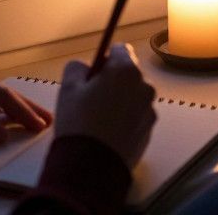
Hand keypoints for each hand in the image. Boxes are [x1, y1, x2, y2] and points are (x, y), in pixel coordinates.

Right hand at [53, 43, 156, 168]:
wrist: (92, 167)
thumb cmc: (79, 124)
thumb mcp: (68, 88)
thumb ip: (77, 67)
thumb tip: (86, 66)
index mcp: (126, 71)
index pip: (121, 49)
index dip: (105, 59)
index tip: (94, 73)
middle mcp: (144, 87)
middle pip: (128, 74)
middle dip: (113, 81)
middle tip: (91, 99)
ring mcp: (149, 110)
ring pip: (132, 96)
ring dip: (119, 101)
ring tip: (98, 120)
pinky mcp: (149, 130)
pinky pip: (136, 117)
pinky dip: (124, 119)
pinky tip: (107, 133)